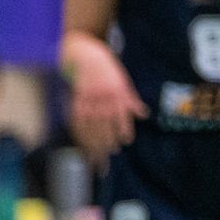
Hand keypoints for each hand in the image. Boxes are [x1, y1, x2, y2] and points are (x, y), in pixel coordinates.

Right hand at [66, 41, 146, 166]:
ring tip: (95, 159)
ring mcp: (88, 102)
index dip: (122, 131)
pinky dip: (80, 135)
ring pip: (90, 128)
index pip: (121, 117)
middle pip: (104, 127)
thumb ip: (132, 101)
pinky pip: (77, 123)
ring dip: (92, 145)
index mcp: (118, 95)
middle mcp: (103, 100)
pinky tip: (82, 146)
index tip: (122, 144)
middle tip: (106, 161)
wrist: (88, 58)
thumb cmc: (110, 71)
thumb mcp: (125, 83)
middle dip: (105, 146)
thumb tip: (143, 115)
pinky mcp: (76, 103)